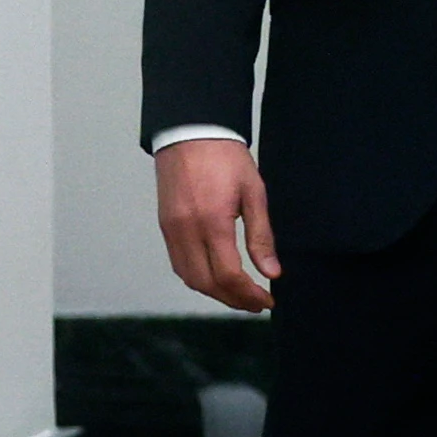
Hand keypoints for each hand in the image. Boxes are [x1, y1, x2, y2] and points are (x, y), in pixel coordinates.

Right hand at [156, 138, 277, 312]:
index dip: (249, 295)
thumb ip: (261, 236)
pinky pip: (179, 264)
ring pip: (189, 278)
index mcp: (211, 222)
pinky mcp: (164, 226)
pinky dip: (198, 279)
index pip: (229, 275)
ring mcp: (170, 230)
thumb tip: (272, 273)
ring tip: (240, 295)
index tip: (267, 301)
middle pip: (207, 284)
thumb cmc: (226, 158)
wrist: (191, 132)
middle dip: (233, 300)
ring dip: (215, 293)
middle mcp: (186, 231)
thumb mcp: (254, 193)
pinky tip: (217, 279)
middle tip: (257, 304)